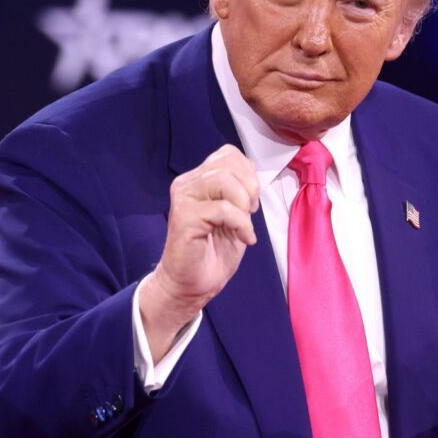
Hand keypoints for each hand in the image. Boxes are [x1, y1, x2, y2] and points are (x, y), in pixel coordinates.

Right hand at [140, 145, 259, 360]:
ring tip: (245, 224)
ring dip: (243, 203)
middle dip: (250, 187)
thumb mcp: (235, 213)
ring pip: (223, 180)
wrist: (192, 284)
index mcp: (199, 179)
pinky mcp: (184, 217)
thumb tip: (253, 177)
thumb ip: (240, 190)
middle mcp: (187, 183)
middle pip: (228, 163)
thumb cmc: (213, 250)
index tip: (251, 201)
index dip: (248, 173)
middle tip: (250, 212)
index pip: (228, 154)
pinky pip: (223, 209)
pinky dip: (241, 224)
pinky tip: (244, 239)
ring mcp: (184, 198)